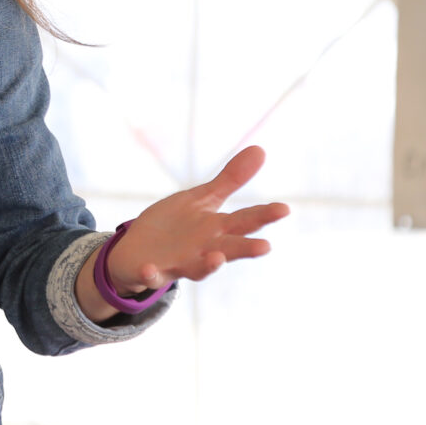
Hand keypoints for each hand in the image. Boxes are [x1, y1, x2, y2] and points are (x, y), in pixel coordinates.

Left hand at [104, 145, 289, 293]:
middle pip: (229, 248)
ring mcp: (179, 263)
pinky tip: (148, 268)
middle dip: (246, 248)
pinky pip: (152, 275)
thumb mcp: (203, 199)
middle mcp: (204, 250)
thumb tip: (260, 149)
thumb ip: (231, 180)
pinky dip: (151, 273)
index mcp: (216, 229)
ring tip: (217, 259)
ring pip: (197, 268)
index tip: (284, 208)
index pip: (244, 220)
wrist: (140, 251)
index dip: (264, 215)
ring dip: (207, 266)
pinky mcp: (153, 273)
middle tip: (266, 246)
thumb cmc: (179, 226)